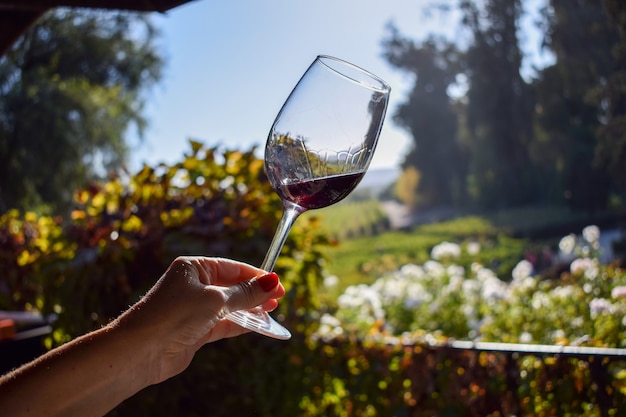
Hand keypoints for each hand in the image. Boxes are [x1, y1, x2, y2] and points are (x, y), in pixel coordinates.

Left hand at [114, 256, 284, 383]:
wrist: (141, 350)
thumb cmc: (174, 315)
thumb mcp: (215, 300)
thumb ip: (245, 294)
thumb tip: (272, 282)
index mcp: (194, 268)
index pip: (232, 267)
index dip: (256, 275)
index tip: (278, 283)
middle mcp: (194, 286)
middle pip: (232, 286)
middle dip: (255, 292)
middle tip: (278, 298)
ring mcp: (195, 308)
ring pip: (231, 306)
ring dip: (251, 309)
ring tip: (271, 311)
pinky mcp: (196, 330)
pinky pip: (225, 324)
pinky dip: (242, 324)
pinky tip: (259, 325)